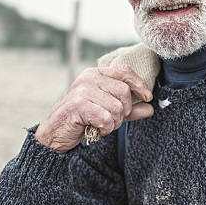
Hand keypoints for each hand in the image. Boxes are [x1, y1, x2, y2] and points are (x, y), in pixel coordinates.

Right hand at [34, 65, 153, 152]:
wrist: (55, 134)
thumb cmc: (82, 119)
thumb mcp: (108, 111)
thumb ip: (129, 110)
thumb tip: (150, 109)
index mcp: (95, 73)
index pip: (124, 71)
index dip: (139, 84)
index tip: (147, 97)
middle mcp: (89, 77)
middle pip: (124, 92)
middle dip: (123, 111)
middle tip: (110, 120)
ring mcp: (82, 90)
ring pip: (117, 108)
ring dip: (113, 123)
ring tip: (100, 125)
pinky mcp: (78, 105)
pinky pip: (106, 118)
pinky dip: (105, 129)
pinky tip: (94, 129)